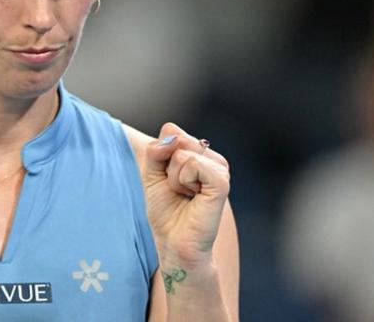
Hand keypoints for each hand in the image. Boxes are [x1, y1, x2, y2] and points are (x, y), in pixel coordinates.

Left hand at [144, 123, 230, 267]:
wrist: (173, 241)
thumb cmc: (165, 210)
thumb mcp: (151, 174)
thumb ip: (156, 150)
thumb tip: (171, 138)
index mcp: (198, 153)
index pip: (171, 131)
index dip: (159, 154)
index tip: (166, 178)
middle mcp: (212, 158)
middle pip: (176, 138)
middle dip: (165, 167)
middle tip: (177, 189)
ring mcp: (219, 169)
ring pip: (182, 153)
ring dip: (174, 177)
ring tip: (185, 195)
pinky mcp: (222, 182)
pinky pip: (193, 163)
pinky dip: (183, 181)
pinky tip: (192, 196)